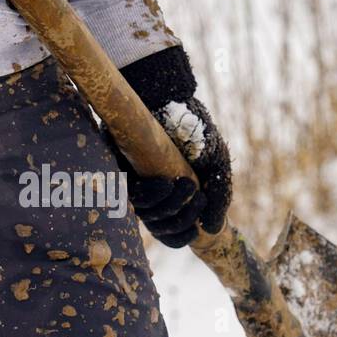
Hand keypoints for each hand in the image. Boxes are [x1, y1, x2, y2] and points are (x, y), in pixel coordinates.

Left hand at [112, 46, 232, 247]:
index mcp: (170, 198)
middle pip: (159, 227)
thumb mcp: (215, 165)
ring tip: (189, 185)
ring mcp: (133, 182)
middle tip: (198, 197)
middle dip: (182, 219)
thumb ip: (219, 197)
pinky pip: (131, 195)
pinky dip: (151, 194)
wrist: (171, 98)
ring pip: (146, 215)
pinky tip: (166, 183)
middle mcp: (150, 195)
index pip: (168, 232)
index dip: (180, 237)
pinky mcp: (117, 168)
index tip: (196, 230)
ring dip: (170, 207)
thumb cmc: (194, 131)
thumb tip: (212, 229)